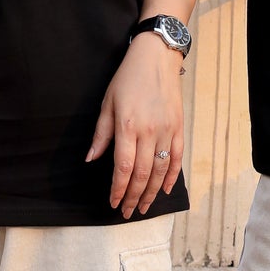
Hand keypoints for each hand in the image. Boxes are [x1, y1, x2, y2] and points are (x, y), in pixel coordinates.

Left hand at [86, 35, 184, 216]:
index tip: (112, 202)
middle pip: (142, 174)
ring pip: (161, 171)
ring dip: (152, 193)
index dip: (118, 189)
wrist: (157, 58)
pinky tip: (167, 190)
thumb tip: (91, 159)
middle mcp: (149, 132)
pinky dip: (172, 177)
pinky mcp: (179, 128)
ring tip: (143, 207)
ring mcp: (167, 131)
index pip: (123, 168)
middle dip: (133, 197)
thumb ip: (101, 134)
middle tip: (126, 212)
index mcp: (127, 127)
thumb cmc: (128, 78)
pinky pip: (177, 158)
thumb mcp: (107, 103)